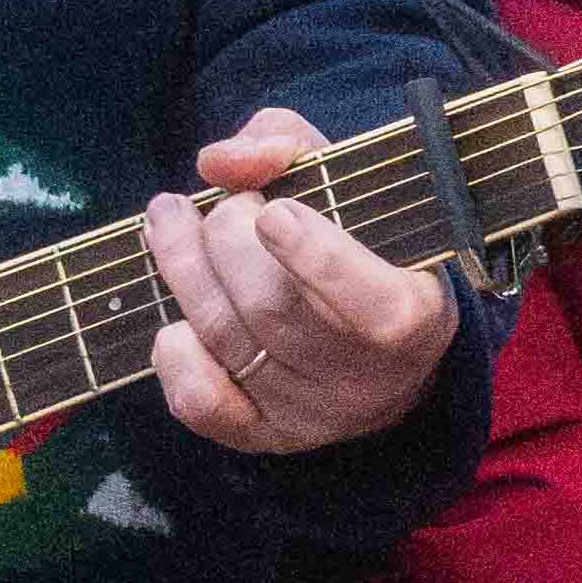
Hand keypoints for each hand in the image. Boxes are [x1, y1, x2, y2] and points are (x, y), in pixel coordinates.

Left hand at [138, 109, 455, 453]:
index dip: (315, 258)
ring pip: (227, 339)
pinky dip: (175, 355)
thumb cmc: (365, 248)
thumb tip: (219, 161)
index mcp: (413, 314)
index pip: (371, 306)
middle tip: (227, 206)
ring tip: (168, 219)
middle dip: (227, 238)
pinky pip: (202, 404)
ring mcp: (311, 413)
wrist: (384, 357)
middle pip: (272, 307)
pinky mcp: (264, 436)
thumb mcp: (351, 183)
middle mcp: (364, 376)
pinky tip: (175, 315)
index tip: (274, 212)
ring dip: (182, 268)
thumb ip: (289, 146)